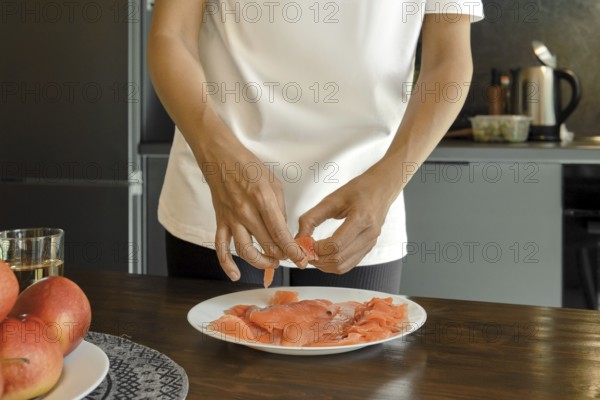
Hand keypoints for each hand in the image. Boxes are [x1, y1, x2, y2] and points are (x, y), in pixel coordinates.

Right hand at [201, 145, 307, 280]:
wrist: (221, 158)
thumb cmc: (249, 168)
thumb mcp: (274, 184)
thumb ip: (280, 210)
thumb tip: (284, 232)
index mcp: (263, 199)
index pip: (280, 233)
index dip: (292, 251)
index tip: (302, 259)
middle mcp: (246, 211)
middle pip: (266, 245)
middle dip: (282, 256)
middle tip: (290, 258)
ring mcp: (231, 218)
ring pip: (245, 251)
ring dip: (261, 262)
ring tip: (272, 263)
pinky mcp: (220, 221)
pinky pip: (220, 247)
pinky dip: (226, 264)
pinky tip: (236, 274)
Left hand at [297, 165, 398, 273]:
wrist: (381, 188)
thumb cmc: (358, 190)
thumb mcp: (331, 199)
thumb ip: (311, 218)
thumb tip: (299, 238)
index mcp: (362, 218)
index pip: (335, 245)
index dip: (316, 249)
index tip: (304, 243)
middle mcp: (369, 234)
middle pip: (338, 259)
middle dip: (317, 259)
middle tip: (304, 251)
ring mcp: (371, 243)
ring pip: (343, 266)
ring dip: (324, 264)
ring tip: (312, 253)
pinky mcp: (369, 248)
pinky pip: (349, 264)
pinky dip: (333, 264)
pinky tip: (324, 255)